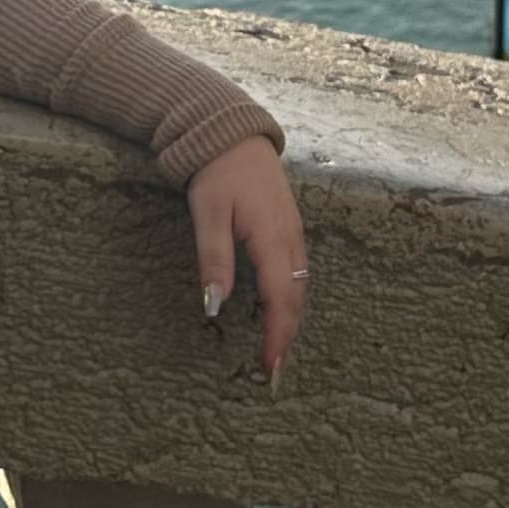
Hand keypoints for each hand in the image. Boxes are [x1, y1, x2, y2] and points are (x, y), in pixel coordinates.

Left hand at [185, 138, 310, 379]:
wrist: (234, 134)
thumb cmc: (217, 173)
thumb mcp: (207, 213)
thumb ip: (214, 259)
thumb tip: (214, 306)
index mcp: (271, 238)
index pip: (280, 299)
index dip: (276, 335)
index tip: (269, 367)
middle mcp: (290, 239)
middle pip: (296, 299)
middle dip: (287, 337)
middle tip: (274, 373)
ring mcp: (294, 233)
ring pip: (301, 287)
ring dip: (292, 320)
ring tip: (278, 350)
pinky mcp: (290, 228)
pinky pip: (299, 272)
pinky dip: (292, 299)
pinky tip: (281, 311)